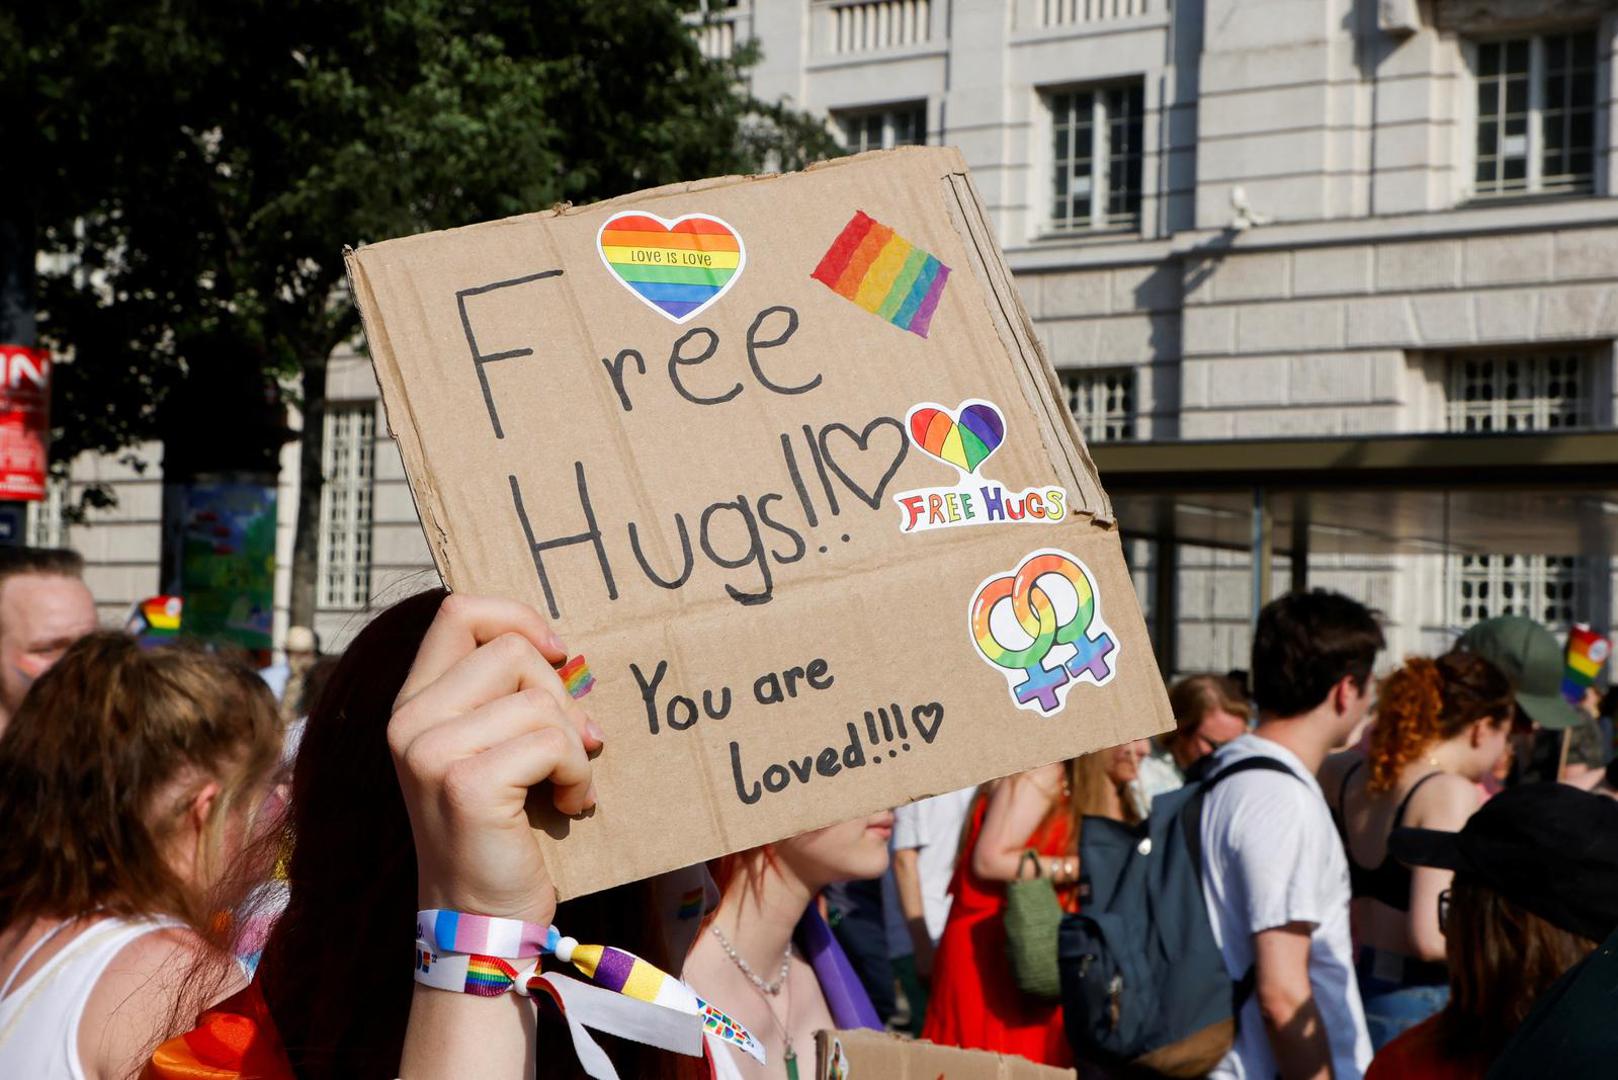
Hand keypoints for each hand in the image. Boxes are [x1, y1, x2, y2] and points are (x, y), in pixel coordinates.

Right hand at [389, 595, 603, 925]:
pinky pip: (552, 742)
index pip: (459, 611)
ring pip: (540, 698)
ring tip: (566, 783)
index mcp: (414, 702)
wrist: (483, 917)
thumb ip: (507, 693)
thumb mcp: (495, 745)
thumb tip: (566, 652)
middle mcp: (409, 721)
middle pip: (512, 650)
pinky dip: (577, 773)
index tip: (558, 654)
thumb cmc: (503, 826)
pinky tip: (568, 803)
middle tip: (572, 744)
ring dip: (574, 743)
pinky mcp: (465, 784)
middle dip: (562, 694)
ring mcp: (430, 752)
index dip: (518, 617)